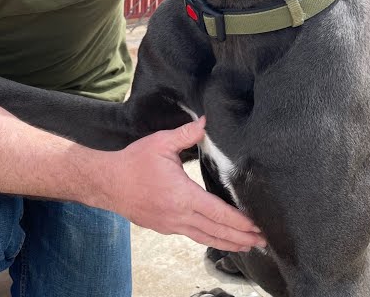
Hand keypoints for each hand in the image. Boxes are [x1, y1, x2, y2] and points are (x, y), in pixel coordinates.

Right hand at [108, 117, 264, 252]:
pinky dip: (209, 239)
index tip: (256, 226)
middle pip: (216, 231)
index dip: (239, 221)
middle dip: (241, 237)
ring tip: (246, 246)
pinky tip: (218, 239)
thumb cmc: (133, 163)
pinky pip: (192, 236)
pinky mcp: (164, 227)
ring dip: (227, 243)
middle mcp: (178, 215)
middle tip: (262, 240)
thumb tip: (206, 122)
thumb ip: (186, 134)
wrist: (107, 183)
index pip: (218, 213)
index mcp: (182, 196)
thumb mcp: (160, 143)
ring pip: (205, 238)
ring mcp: (171, 225)